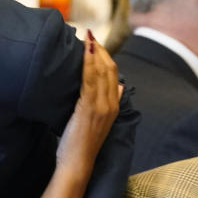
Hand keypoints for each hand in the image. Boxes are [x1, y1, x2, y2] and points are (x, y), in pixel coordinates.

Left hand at [55, 33, 121, 174]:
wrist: (77, 163)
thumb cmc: (81, 144)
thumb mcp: (98, 121)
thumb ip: (108, 103)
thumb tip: (120, 86)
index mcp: (113, 106)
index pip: (113, 74)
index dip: (106, 56)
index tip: (95, 43)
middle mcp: (111, 104)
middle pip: (110, 69)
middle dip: (100, 49)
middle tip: (89, 34)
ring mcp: (101, 106)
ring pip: (102, 72)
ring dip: (94, 52)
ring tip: (87, 37)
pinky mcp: (89, 108)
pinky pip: (90, 80)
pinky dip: (88, 63)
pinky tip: (84, 51)